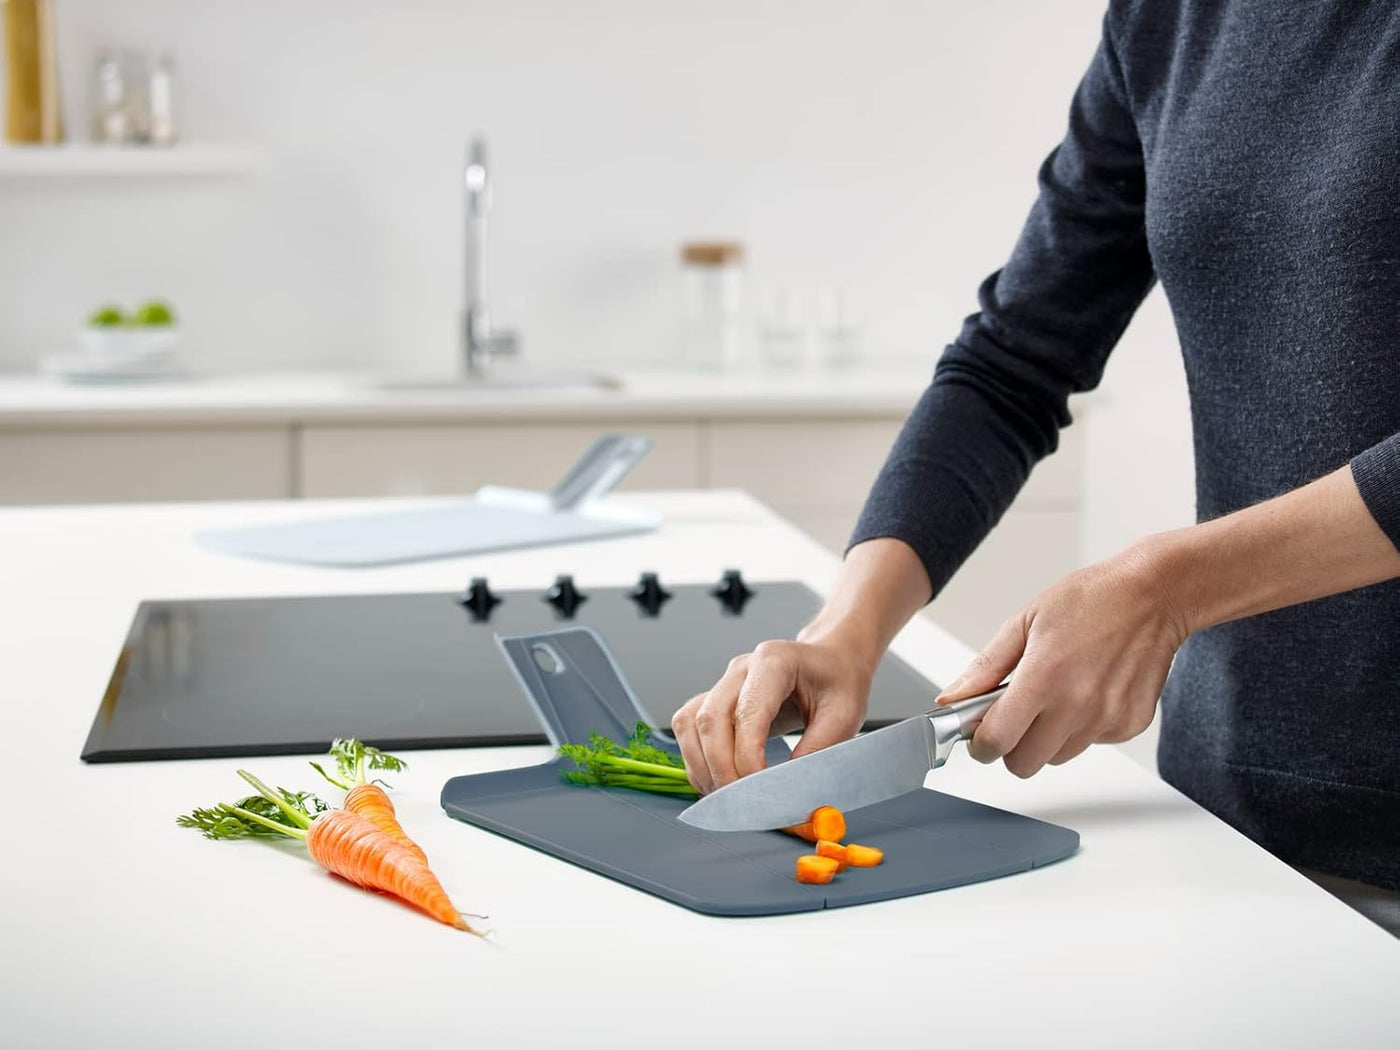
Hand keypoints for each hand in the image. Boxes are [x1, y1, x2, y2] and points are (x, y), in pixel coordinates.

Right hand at [671, 635, 875, 793]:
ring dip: (701, 765)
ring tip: (726, 796)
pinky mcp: (714, 698)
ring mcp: (723, 682)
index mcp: (775, 662)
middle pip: (710, 719)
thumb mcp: (844, 716)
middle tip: (742, 803)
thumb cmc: (838, 683)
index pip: (747, 712)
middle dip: (720, 768)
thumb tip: (786, 790)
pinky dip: (696, 759)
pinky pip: (688, 728)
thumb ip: (817, 750)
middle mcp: (741, 669)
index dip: (747, 756)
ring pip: (691, 724)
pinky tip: (716, 780)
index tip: (759, 790)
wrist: (831, 662)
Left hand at [937, 542, 1189, 777]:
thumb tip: (952, 697)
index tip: (979, 735)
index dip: (980, 744)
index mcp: (1044, 676)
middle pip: (1025, 763)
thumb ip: (985, 667)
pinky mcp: (1130, 724)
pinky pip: (1091, 744)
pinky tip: (1087, 692)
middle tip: (1014, 718)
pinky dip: (1081, 728)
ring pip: (1058, 757)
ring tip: (1055, 696)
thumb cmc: (1091, 599)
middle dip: (1011, 746)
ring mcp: (1107, 718)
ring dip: (1047, 738)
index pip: (997, 740)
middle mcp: (1078, 704)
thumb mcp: (1024, 622)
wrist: (1154, 594)